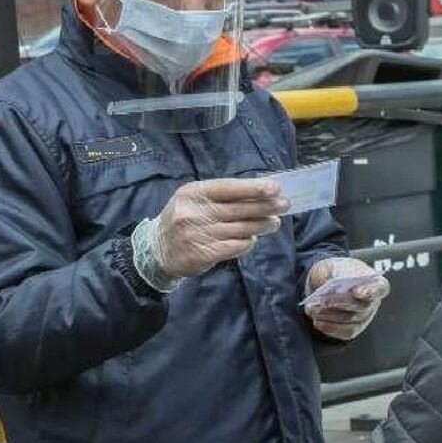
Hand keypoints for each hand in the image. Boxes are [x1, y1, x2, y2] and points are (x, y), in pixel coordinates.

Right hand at [145, 179, 288, 279]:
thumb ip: (221, 196)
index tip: (275, 188)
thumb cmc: (182, 219)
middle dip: (266, 207)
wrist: (156, 249)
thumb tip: (258, 193)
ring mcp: (198, 234)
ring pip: (241, 229)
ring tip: (274, 223)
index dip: (253, 188)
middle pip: (239, 209)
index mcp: (193, 193)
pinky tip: (252, 239)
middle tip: (285, 206)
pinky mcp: (203, 254)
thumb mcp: (194, 200)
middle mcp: (195, 212)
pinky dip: (247, 242)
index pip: (228, 188)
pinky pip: (235, 246)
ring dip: (262, 225)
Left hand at [304, 258, 389, 340]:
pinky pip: (346, 332)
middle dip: (339, 303)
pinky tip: (317, 321)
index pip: (379, 288)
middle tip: (321, 300)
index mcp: (374, 281)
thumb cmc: (336, 272)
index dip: (369, 291)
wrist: (328, 282)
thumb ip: (339, 273)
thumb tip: (336, 285)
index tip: (356, 292)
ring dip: (330, 316)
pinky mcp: (355, 328)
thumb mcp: (336, 265)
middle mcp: (373, 301)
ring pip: (351, 320)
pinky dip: (330, 328)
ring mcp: (365, 317)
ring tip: (312, 309)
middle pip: (362, 306)